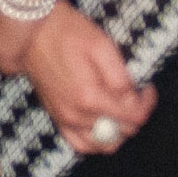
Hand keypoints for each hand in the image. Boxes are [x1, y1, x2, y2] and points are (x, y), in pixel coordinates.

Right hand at [8, 5, 150, 153]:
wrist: (30, 32)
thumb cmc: (67, 33)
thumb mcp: (102, 46)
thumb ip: (121, 78)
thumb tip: (132, 98)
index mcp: (90, 97)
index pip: (134, 117)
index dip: (147, 103)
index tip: (147, 88)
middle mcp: (76, 115)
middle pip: (122, 133)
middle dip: (135, 115)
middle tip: (136, 95)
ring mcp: (64, 119)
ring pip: (102, 144)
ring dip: (117, 132)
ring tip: (120, 110)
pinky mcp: (56, 117)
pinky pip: (80, 144)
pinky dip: (95, 140)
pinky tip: (101, 124)